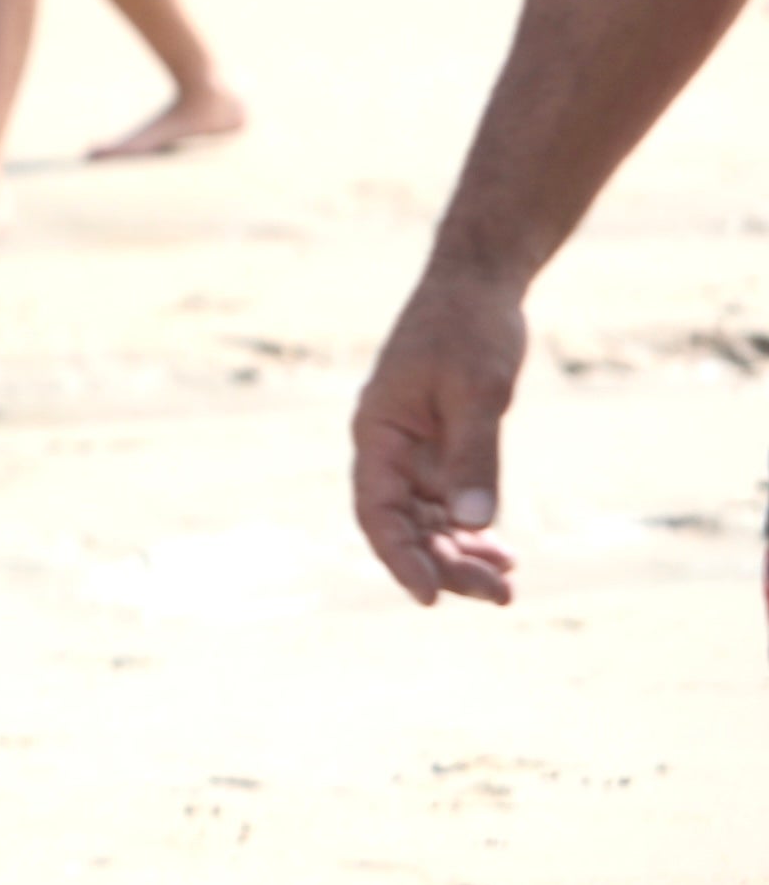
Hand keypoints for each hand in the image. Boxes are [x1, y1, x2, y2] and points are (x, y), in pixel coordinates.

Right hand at [350, 263, 528, 605]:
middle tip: (500, 595)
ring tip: (507, 586)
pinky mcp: (444, 450)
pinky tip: (505, 555)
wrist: (479, 286)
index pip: (377, 510)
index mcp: (378, 433)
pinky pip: (451, 506)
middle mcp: (390, 450)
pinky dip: (474, 533)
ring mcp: (417, 453)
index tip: (429, 598)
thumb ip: (475, 455)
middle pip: (406, 526)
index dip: (398, 557)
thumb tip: (473, 523)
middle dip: (446, 566)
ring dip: (461, 557)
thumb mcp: (477, 392)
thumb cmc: (469, 329)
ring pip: (429, 523)